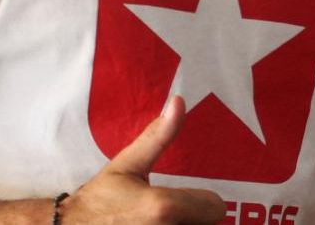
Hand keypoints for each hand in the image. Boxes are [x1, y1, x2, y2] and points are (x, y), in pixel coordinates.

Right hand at [59, 96, 225, 223]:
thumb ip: (158, 136)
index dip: (202, 202)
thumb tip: (178, 102)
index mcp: (164, 208)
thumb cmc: (98, 201)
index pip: (216, 207)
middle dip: (193, 219)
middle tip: (166, 215)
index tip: (182, 200)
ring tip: (156, 224)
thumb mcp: (127, 165)